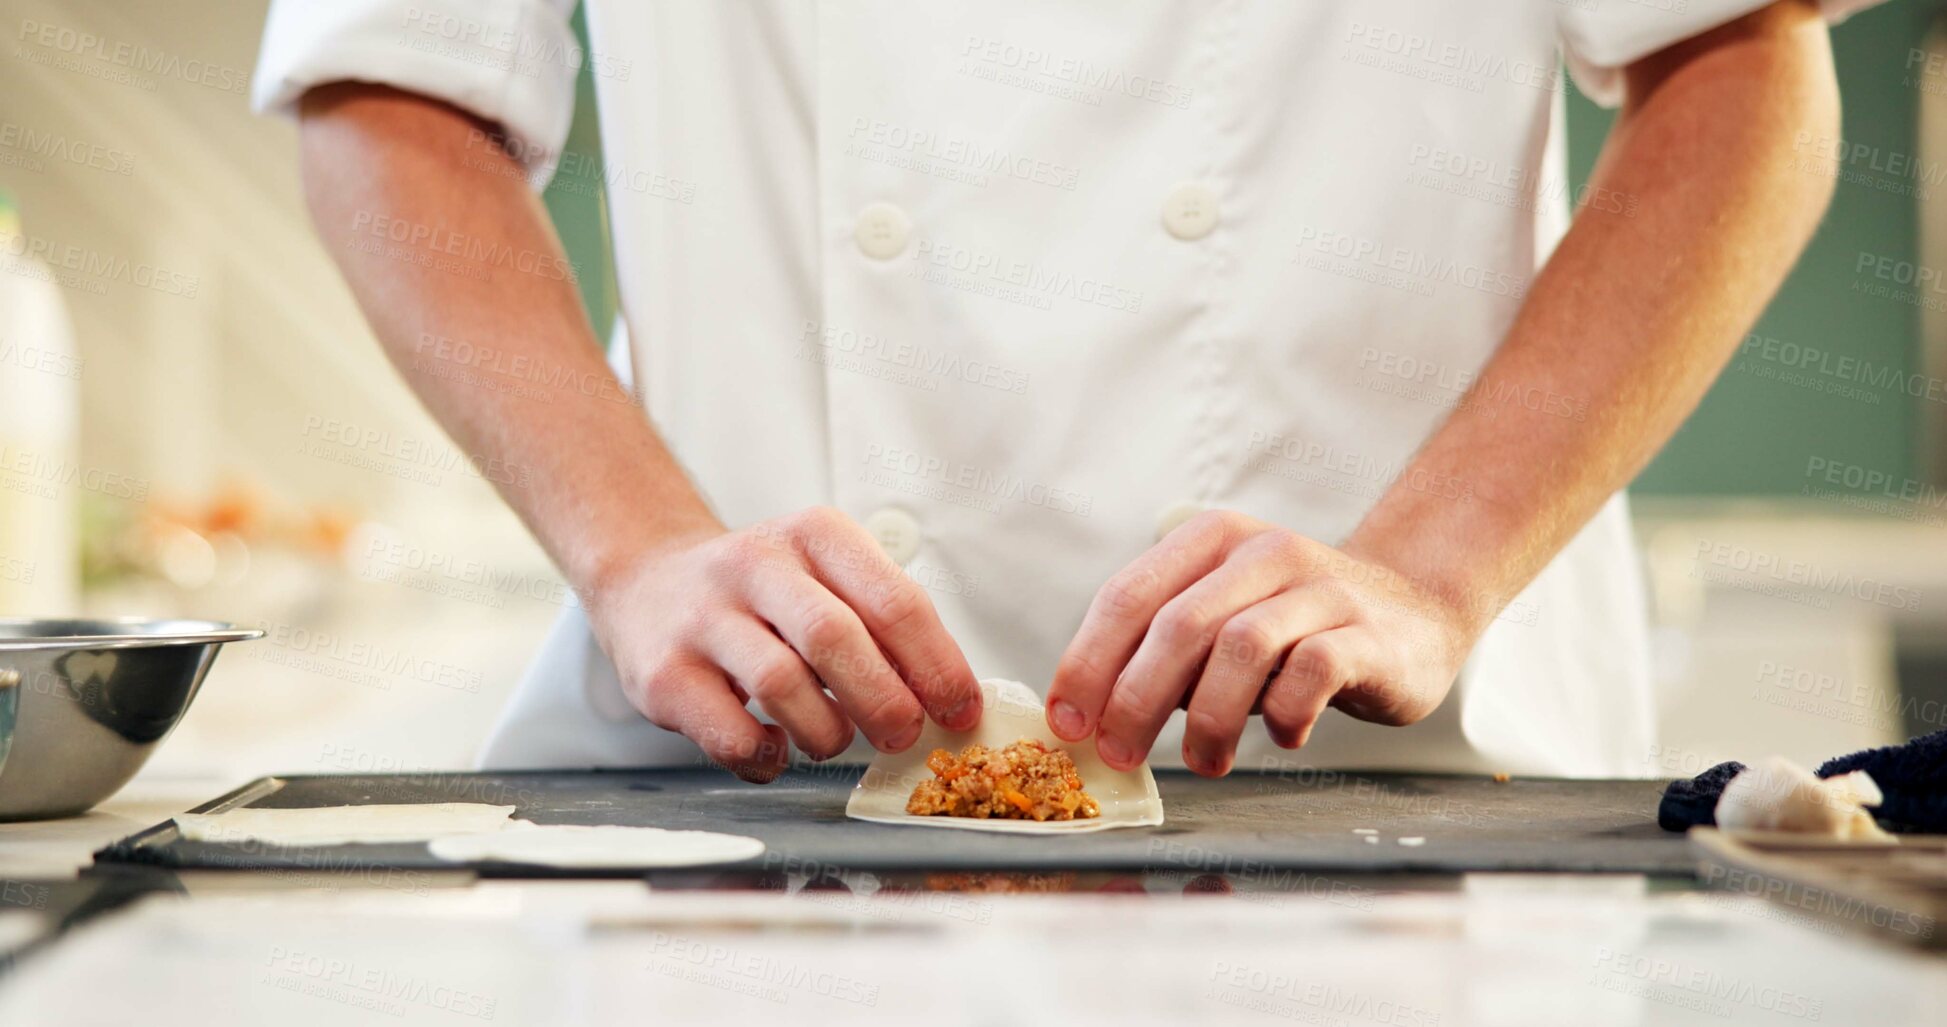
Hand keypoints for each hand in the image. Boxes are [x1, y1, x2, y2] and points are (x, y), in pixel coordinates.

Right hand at [585, 507, 981, 781]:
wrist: (646, 581)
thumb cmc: (759, 593)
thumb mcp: (824, 577)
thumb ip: (881, 625)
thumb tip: (947, 697)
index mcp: (814, 534)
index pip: (894, 599)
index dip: (938, 665)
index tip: (959, 709)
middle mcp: (754, 565)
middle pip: (836, 639)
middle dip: (885, 702)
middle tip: (902, 735)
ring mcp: (702, 618)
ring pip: (782, 685)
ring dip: (827, 732)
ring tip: (833, 739)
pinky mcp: (664, 674)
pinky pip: (731, 733)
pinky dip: (767, 755)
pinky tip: (776, 747)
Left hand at [1045, 511, 1476, 776]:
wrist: (1414, 614)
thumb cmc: (1295, 629)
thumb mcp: (1222, 620)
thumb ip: (1164, 652)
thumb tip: (1092, 717)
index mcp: (1210, 541)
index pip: (1127, 596)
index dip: (1088, 663)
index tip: (1067, 723)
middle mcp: (1261, 553)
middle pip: (1178, 625)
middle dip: (1135, 699)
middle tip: (1120, 754)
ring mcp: (1319, 589)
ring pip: (1240, 647)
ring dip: (1209, 719)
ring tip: (1203, 762)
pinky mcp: (1365, 633)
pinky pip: (1310, 673)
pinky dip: (1283, 714)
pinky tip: (1282, 736)